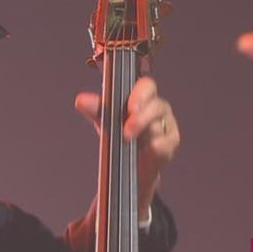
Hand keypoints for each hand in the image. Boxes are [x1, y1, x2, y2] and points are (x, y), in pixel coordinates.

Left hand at [75, 77, 179, 220]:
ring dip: (145, 134)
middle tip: (126, 131)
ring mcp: (166, 125)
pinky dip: (156, 147)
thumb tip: (81, 100)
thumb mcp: (104, 120)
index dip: (140, 95)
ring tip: (129, 141)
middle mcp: (157, 108)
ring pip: (160, 126)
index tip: (129, 107)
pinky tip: (147, 151)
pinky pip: (167, 143)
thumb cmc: (118, 135)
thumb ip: (96, 109)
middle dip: (141, 119)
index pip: (147, 86)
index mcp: (142, 96)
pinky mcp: (171, 143)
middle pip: (157, 106)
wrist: (126, 165)